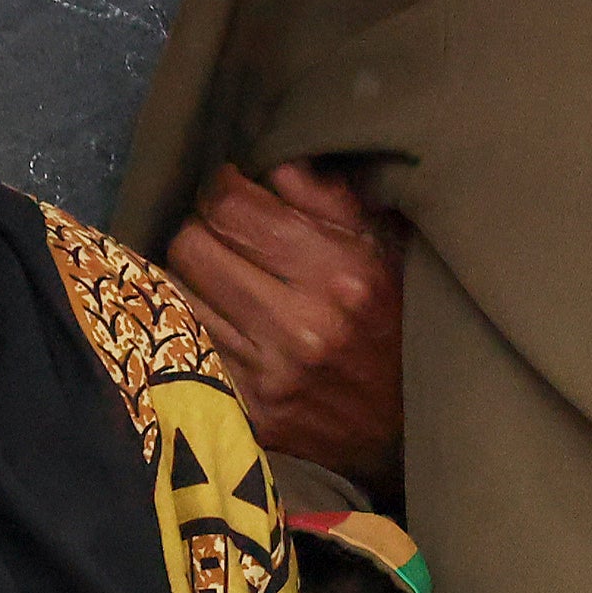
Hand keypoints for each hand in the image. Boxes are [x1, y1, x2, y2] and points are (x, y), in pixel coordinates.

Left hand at [167, 163, 407, 483]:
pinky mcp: (245, 409)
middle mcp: (299, 323)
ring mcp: (266, 372)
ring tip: (224, 277)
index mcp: (341, 273)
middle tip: (226, 235)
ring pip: (176, 292)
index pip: (231, 205)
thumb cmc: (405, 321)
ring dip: (193, 277)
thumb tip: (274, 165)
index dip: (224, 188)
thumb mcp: (392, 249)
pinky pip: (185, 343)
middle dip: (204, 230)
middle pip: (191, 244)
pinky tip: (221, 318)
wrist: (415, 426)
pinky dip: (195, 322)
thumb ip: (334, 200)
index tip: (236, 192)